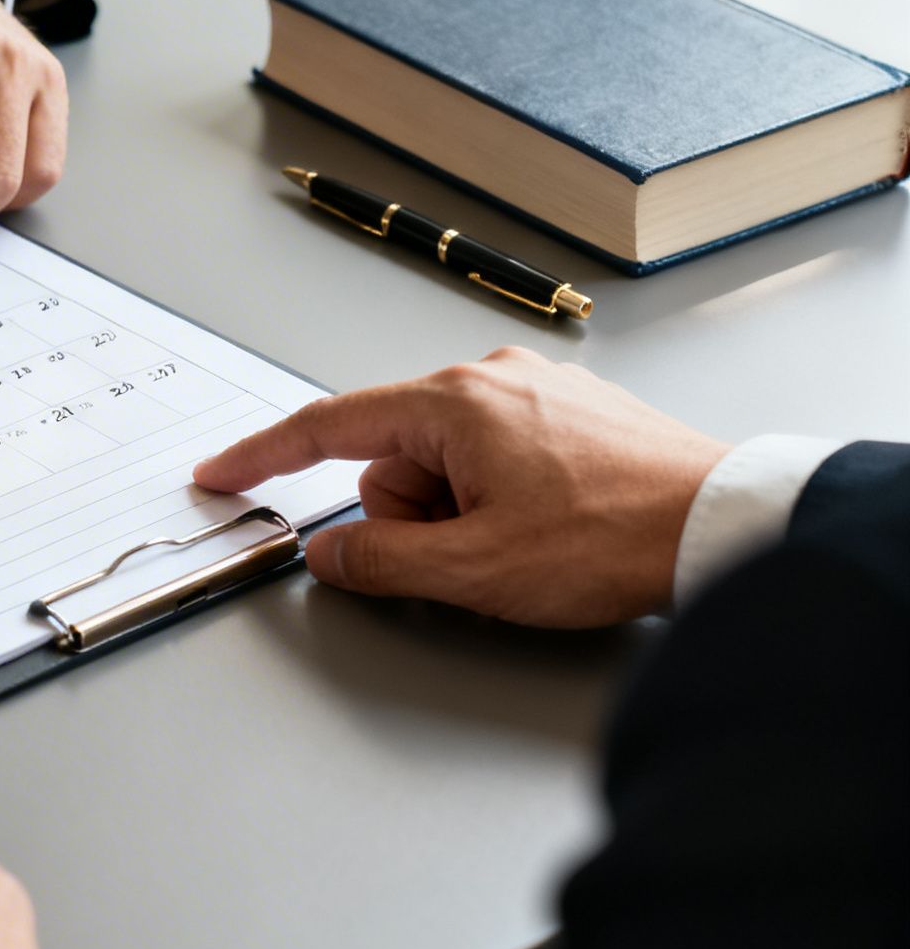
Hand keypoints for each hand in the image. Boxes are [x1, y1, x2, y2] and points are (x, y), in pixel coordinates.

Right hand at [194, 347, 731, 626]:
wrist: (726, 524)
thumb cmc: (615, 536)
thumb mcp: (474, 569)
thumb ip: (379, 560)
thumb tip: (330, 552)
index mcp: (453, 401)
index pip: (327, 427)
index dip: (263, 457)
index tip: (222, 472)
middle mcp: (489, 378)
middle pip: (392, 458)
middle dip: (409, 517)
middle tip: (466, 559)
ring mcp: (533, 390)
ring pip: (445, 463)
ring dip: (459, 514)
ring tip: (524, 546)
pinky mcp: (568, 412)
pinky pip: (492, 458)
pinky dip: (496, 500)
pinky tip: (547, 530)